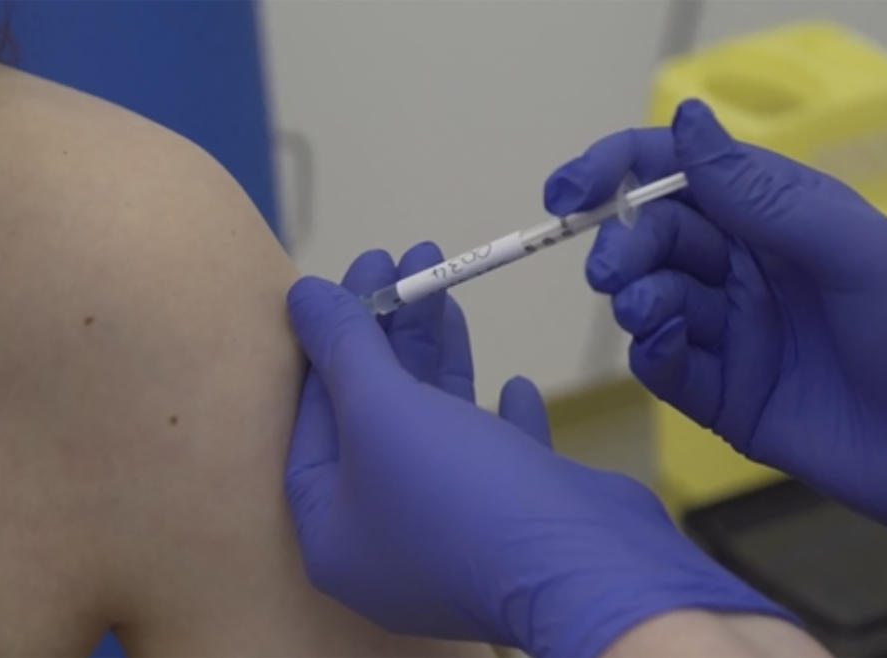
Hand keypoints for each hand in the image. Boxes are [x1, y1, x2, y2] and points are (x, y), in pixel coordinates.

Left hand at [284, 245, 791, 656]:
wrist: (585, 570)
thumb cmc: (460, 495)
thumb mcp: (383, 412)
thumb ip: (341, 349)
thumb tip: (300, 294)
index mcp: (332, 530)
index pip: (314, 417)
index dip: (333, 336)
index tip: (361, 271)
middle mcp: (386, 539)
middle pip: (376, 416)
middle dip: (392, 332)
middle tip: (408, 259)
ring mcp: (453, 535)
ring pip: (436, 427)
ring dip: (440, 356)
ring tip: (446, 286)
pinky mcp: (515, 526)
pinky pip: (495, 461)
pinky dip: (500, 418)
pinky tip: (513, 382)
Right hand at [544, 99, 886, 612]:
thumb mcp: (855, 249)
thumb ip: (761, 196)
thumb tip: (684, 119)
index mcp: (780, 217)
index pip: (682, 174)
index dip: (617, 171)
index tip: (569, 191)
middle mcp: (750, 270)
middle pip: (656, 238)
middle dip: (622, 245)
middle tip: (612, 270)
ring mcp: (737, 335)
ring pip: (654, 300)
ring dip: (636, 299)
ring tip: (648, 313)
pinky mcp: (728, 398)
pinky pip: (668, 367)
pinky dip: (653, 354)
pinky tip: (664, 349)